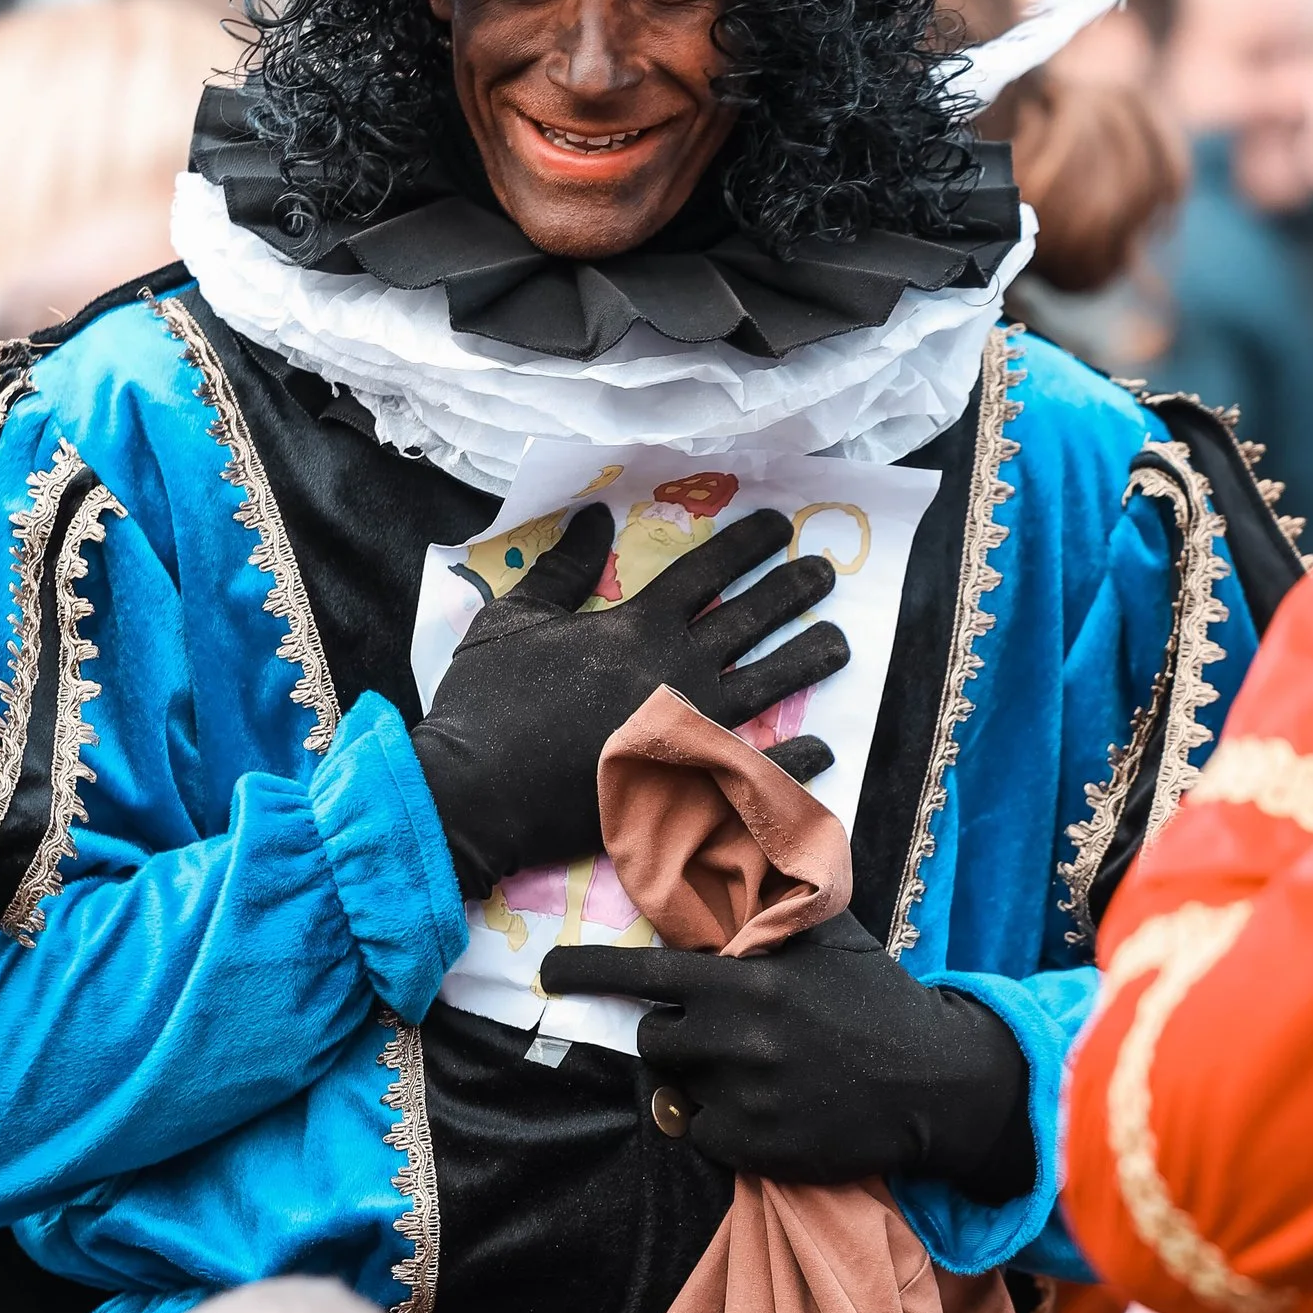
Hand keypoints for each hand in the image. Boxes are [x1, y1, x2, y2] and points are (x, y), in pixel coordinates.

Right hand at [410, 504, 847, 896]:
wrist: (473, 794)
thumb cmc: (483, 704)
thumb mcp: (511, 619)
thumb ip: (561, 569)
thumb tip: (594, 518)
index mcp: (636, 625)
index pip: (707, 569)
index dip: (747, 543)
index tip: (779, 525)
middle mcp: (677, 669)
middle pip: (752, 620)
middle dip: (793, 590)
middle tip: (824, 573)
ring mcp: (690, 730)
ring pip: (771, 685)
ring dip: (808, 660)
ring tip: (838, 642)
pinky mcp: (689, 786)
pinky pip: (761, 769)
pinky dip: (795, 759)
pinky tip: (823, 746)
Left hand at [540, 913, 1033, 1198]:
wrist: (935, 1080)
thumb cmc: (875, 999)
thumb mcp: (826, 938)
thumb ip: (770, 911)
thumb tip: (735, 851)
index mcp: (748, 982)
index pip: (643, 975)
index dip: (587, 972)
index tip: (548, 972)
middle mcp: (740, 1038)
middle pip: (655, 1039)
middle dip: (677, 1036)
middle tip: (725, 1038)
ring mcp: (747, 1096)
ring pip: (678, 1089)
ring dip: (702, 1081)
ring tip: (758, 1074)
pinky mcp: (757, 1148)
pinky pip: (703, 1135)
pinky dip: (725, 1127)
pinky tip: (771, 1111)